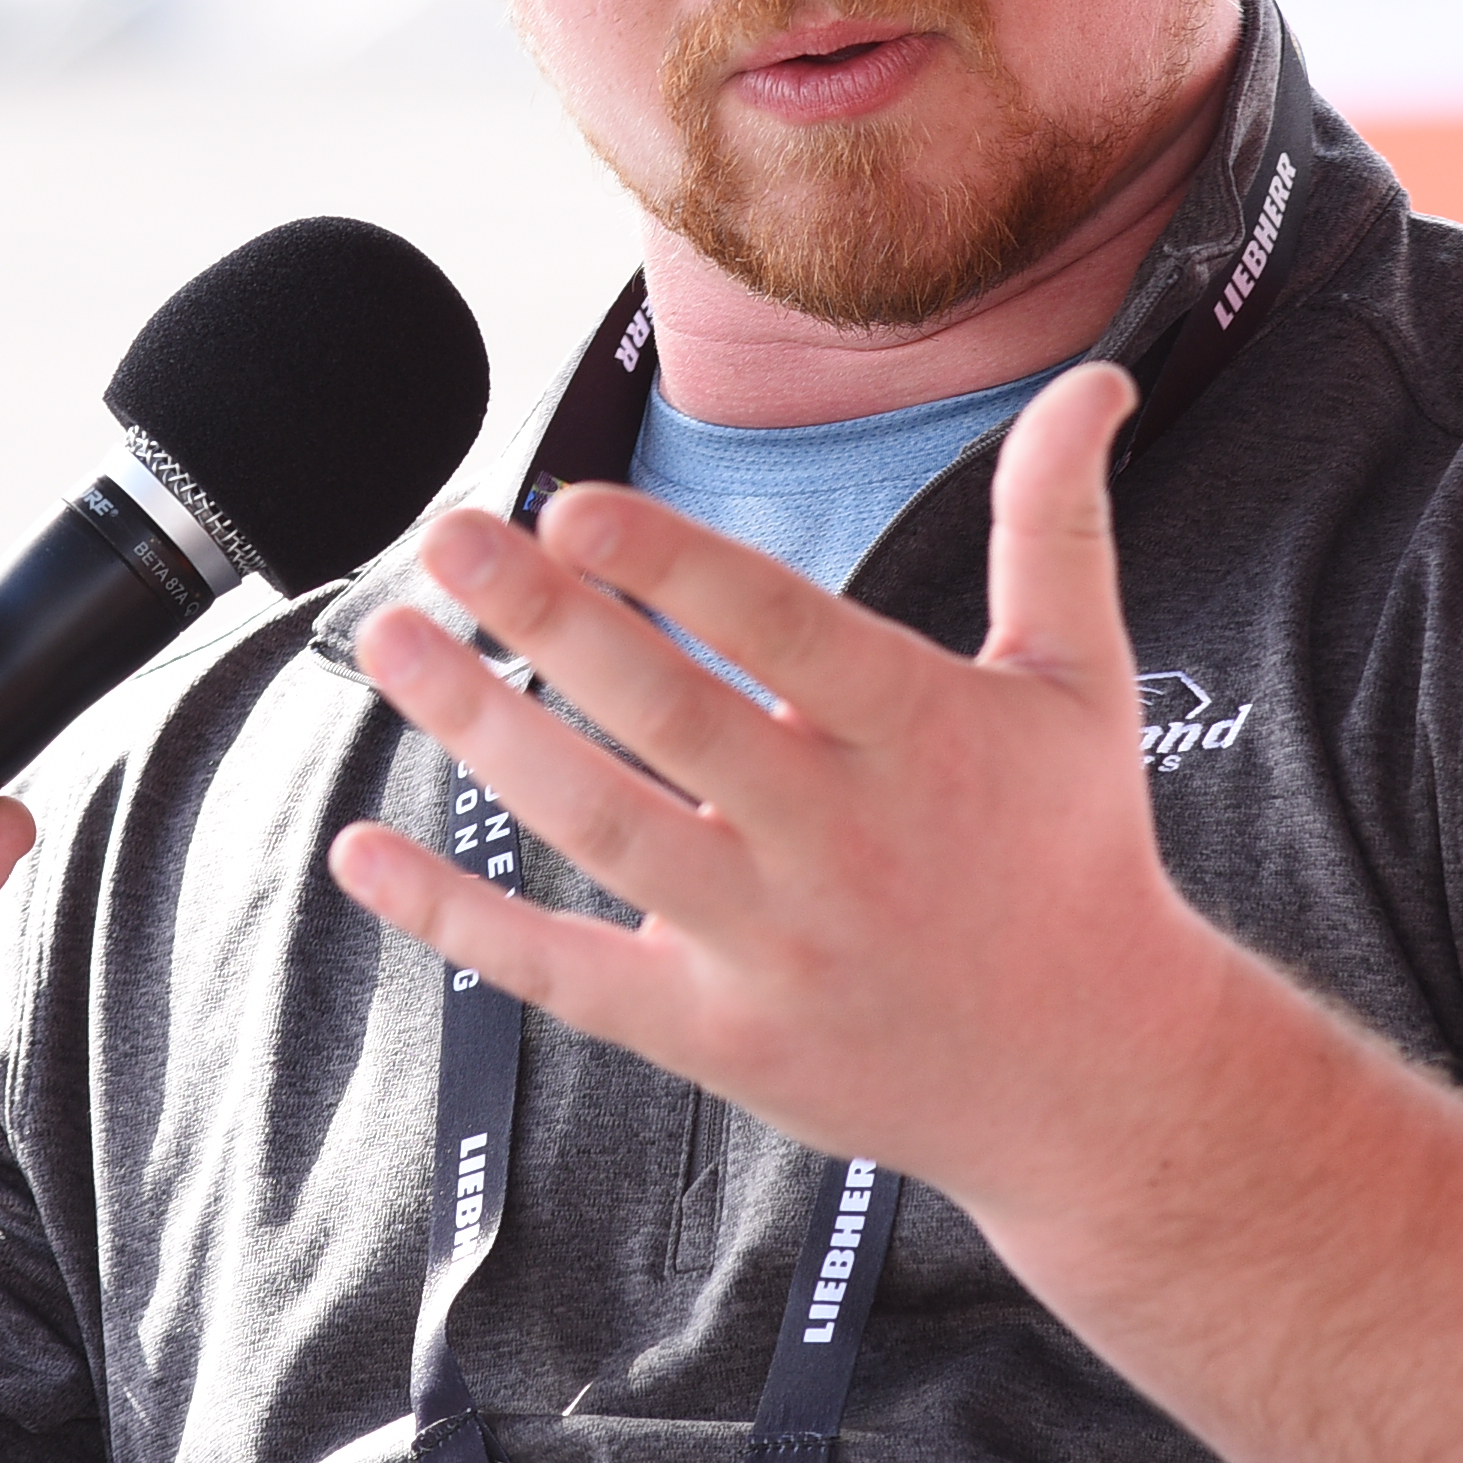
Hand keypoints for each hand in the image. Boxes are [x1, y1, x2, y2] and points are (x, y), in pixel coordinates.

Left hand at [318, 362, 1257, 1227]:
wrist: (1097, 1081)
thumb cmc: (1072, 853)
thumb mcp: (1079, 681)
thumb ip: (1054, 525)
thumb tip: (1090, 382)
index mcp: (923, 734)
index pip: (781, 632)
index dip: (674, 567)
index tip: (570, 506)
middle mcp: (840, 840)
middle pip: (668, 718)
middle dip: (545, 620)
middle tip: (447, 534)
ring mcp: (771, 946)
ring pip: (601, 827)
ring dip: (484, 732)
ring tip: (395, 640)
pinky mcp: (716, 1035)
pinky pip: (564, 974)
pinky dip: (457, 917)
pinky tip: (365, 852)